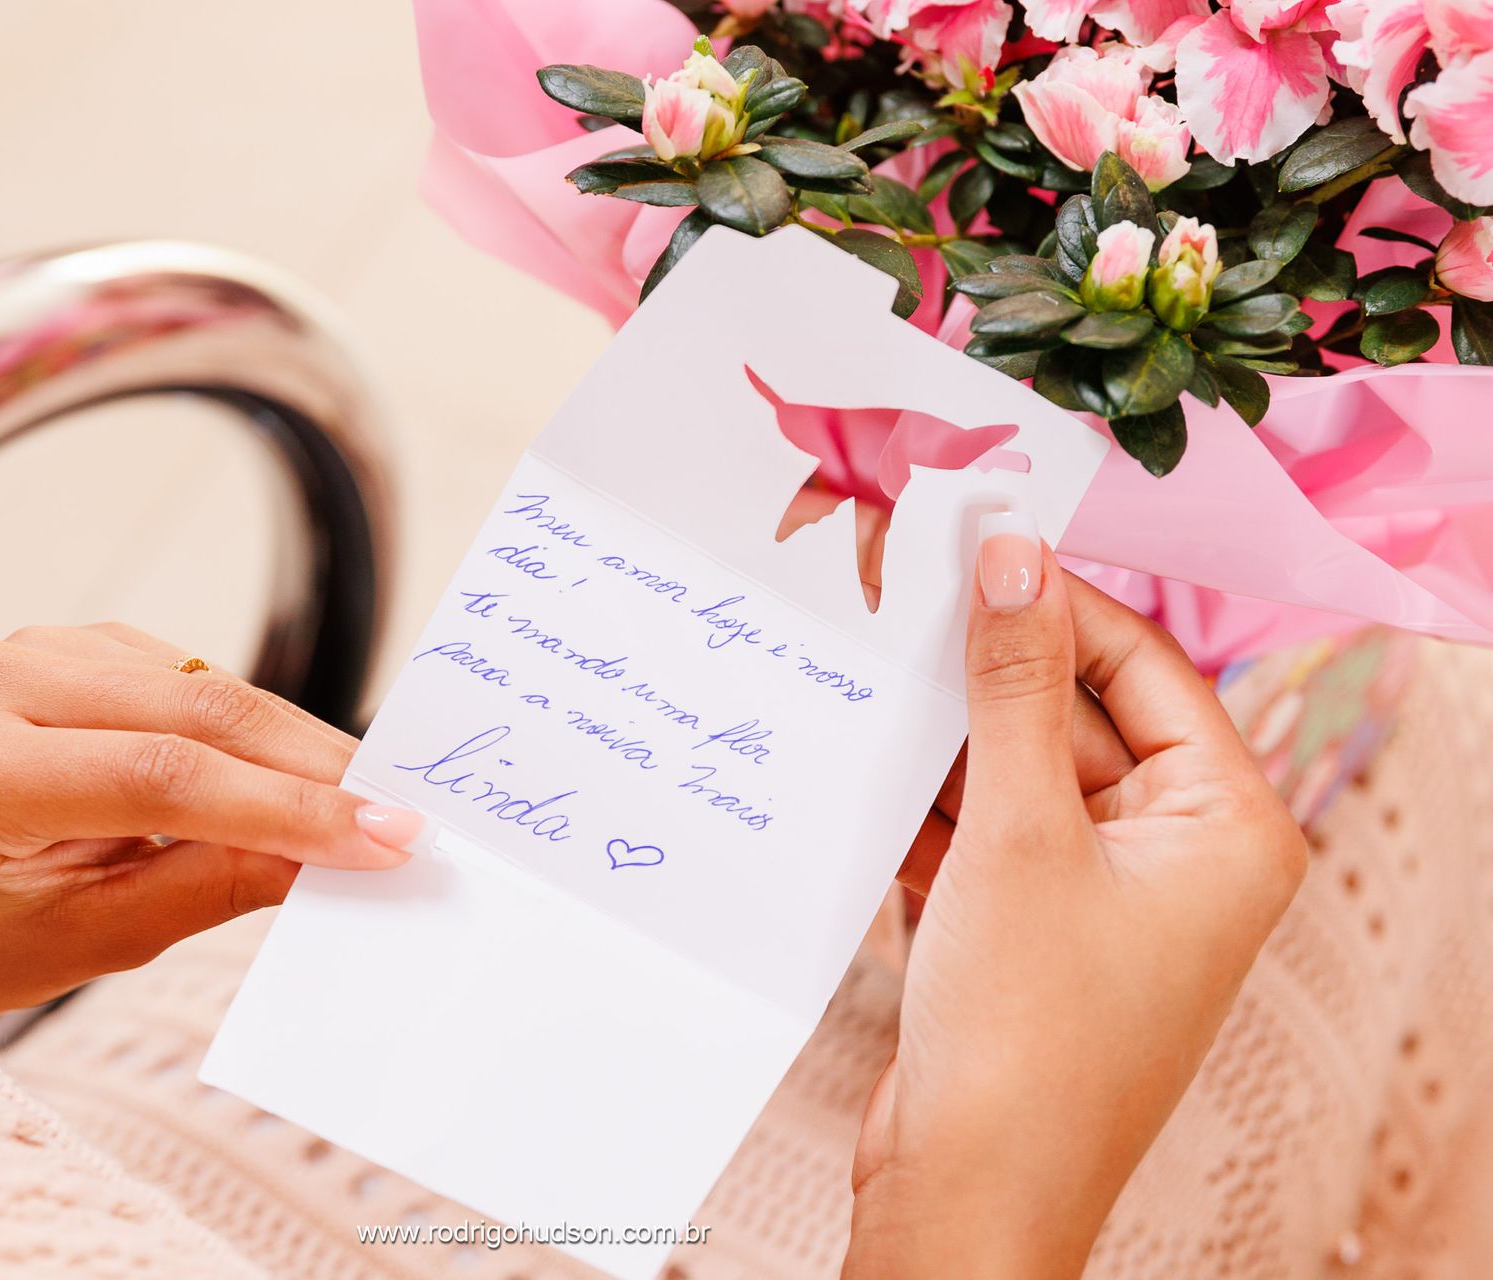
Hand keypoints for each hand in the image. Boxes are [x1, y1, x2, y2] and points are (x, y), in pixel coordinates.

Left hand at [0, 623, 419, 1019]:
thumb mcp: (106, 936)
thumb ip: (220, 883)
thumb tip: (341, 851)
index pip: (162, 778)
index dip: (285, 808)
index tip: (383, 838)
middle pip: (194, 715)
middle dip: (311, 770)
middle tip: (400, 813)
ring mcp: (25, 647)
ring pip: (206, 685)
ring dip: (295, 744)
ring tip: (363, 798)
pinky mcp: (69, 638)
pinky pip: (193, 674)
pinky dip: (254, 725)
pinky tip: (294, 767)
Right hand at [846, 515, 1306, 1277]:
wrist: (966, 1191)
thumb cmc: (1027, 1034)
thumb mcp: (1018, 831)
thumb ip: (1015, 688)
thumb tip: (1015, 559)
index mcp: (1227, 826)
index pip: (1146, 666)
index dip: (1058, 604)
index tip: (975, 550)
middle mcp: (1180, 856)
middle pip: (1076, 717)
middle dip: (984, 682)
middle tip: (895, 614)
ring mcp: (1106, 898)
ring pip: (1019, 776)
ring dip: (946, 749)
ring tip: (863, 695)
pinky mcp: (1038, 933)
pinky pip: (988, 835)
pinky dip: (931, 814)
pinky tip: (863, 784)